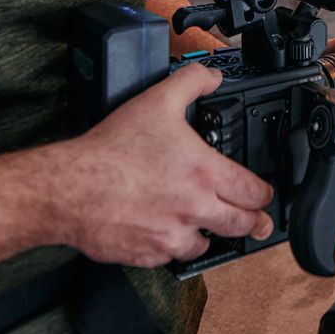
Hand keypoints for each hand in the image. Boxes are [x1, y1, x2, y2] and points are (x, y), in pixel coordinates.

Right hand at [54, 64, 274, 267]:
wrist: (71, 188)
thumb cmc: (111, 150)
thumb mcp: (157, 101)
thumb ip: (191, 83)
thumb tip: (212, 76)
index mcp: (205, 175)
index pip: (255, 192)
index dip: (263, 193)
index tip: (262, 194)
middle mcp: (195, 210)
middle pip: (242, 225)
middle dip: (252, 222)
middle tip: (254, 221)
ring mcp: (172, 237)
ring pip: (206, 245)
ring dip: (207, 234)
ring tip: (202, 223)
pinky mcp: (149, 255)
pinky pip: (171, 257)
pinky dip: (171, 246)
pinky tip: (164, 229)